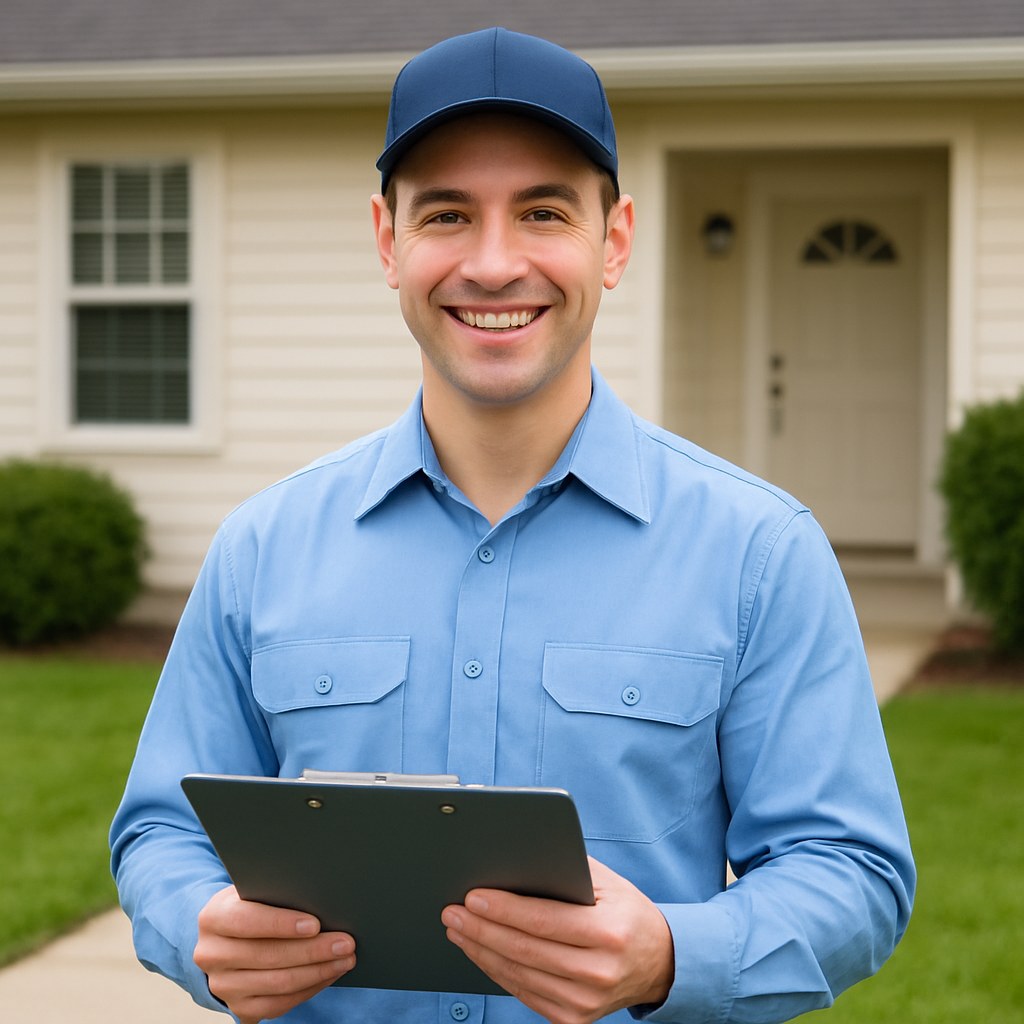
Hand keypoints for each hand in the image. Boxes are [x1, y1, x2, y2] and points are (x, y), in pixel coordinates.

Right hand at [193, 885, 354, 1022]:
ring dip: (318, 971)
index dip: (282, 924)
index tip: (315, 924)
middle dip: (313, 950)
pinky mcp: (239, 1007)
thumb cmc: (252, 905)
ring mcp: (223, 985)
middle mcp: (212, 955)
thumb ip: (277, 892)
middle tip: (346, 942)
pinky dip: (309, 989)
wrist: (227, 938)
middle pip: (268, 956)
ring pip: (277, 983)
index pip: (247, 921)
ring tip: (345, 958)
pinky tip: (329, 974)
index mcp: (213, 918)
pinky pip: (279, 1004)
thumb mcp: (255, 891)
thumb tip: (321, 899)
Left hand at [441, 857, 673, 1023]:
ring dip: (481, 952)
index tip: (473, 896)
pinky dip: (497, 972)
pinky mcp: (573, 1020)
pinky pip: (525, 994)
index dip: (503, 910)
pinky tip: (481, 953)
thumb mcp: (607, 884)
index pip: (543, 920)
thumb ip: (567, 870)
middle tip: (452, 911)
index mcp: (608, 932)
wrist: (658, 963)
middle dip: (481, 929)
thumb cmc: (626, 913)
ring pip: (519, 975)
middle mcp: (598, 971)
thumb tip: (515, 859)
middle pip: (525, 950)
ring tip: (458, 929)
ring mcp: (585, 1002)